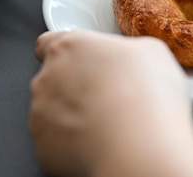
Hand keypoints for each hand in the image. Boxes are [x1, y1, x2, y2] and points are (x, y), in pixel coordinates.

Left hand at [28, 30, 192, 176]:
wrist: (138, 150)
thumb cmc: (146, 98)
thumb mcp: (151, 51)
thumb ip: (126, 49)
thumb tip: (129, 59)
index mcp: (70, 47)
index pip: (49, 43)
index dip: (66, 53)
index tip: (82, 62)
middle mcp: (47, 78)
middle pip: (53, 77)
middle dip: (75, 86)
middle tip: (108, 96)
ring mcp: (41, 114)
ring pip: (52, 111)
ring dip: (73, 115)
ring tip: (108, 124)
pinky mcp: (43, 148)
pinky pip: (55, 141)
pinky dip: (72, 143)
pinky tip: (100, 143)